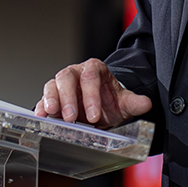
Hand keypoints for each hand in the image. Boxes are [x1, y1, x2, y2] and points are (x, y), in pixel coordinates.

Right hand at [34, 58, 151, 127]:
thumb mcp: (122, 103)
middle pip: (67, 77)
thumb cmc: (109, 102)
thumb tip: (146, 103)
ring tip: (51, 114)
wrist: (100, 109)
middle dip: (68, 98)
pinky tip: (41, 117)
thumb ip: (133, 102)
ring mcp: (62, 84)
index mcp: (95, 69)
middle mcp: (76, 73)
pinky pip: (43, 98)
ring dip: (51, 99)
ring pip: (52, 84)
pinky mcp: (52, 97)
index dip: (91, 96)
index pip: (91, 77)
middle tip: (71, 117)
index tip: (93, 116)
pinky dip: (41, 107)